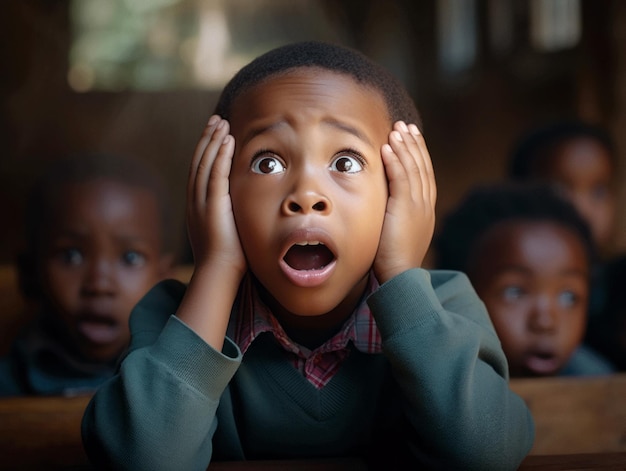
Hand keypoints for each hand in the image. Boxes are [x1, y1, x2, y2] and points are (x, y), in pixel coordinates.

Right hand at [186, 115, 245, 277]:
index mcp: (196, 206)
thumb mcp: (226, 230)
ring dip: (213, 141)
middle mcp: (195, 201)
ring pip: (205, 163)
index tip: (215, 134)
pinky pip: (216, 174)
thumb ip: (229, 215)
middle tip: (215, 120)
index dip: (206, 150)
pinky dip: (221, 155)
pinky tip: (227, 140)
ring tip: (221, 122)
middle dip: (207, 139)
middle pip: (198, 161)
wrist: (219, 274)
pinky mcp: (212, 206)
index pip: (199, 171)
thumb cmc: (227, 258)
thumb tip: (240, 208)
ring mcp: (201, 202)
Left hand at [374, 121, 436, 282]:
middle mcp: (425, 205)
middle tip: (405, 126)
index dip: (418, 155)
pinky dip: (396, 160)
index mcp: (425, 210)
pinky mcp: (406, 209)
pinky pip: (402, 178)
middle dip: (413, 145)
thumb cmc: (394, 260)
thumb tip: (383, 206)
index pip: (424, 175)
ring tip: (396, 130)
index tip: (411, 138)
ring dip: (404, 147)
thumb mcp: (398, 233)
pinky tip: (388, 147)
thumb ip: (395, 216)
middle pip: (422, 167)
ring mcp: (418, 206)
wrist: (401, 276)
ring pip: (413, 169)